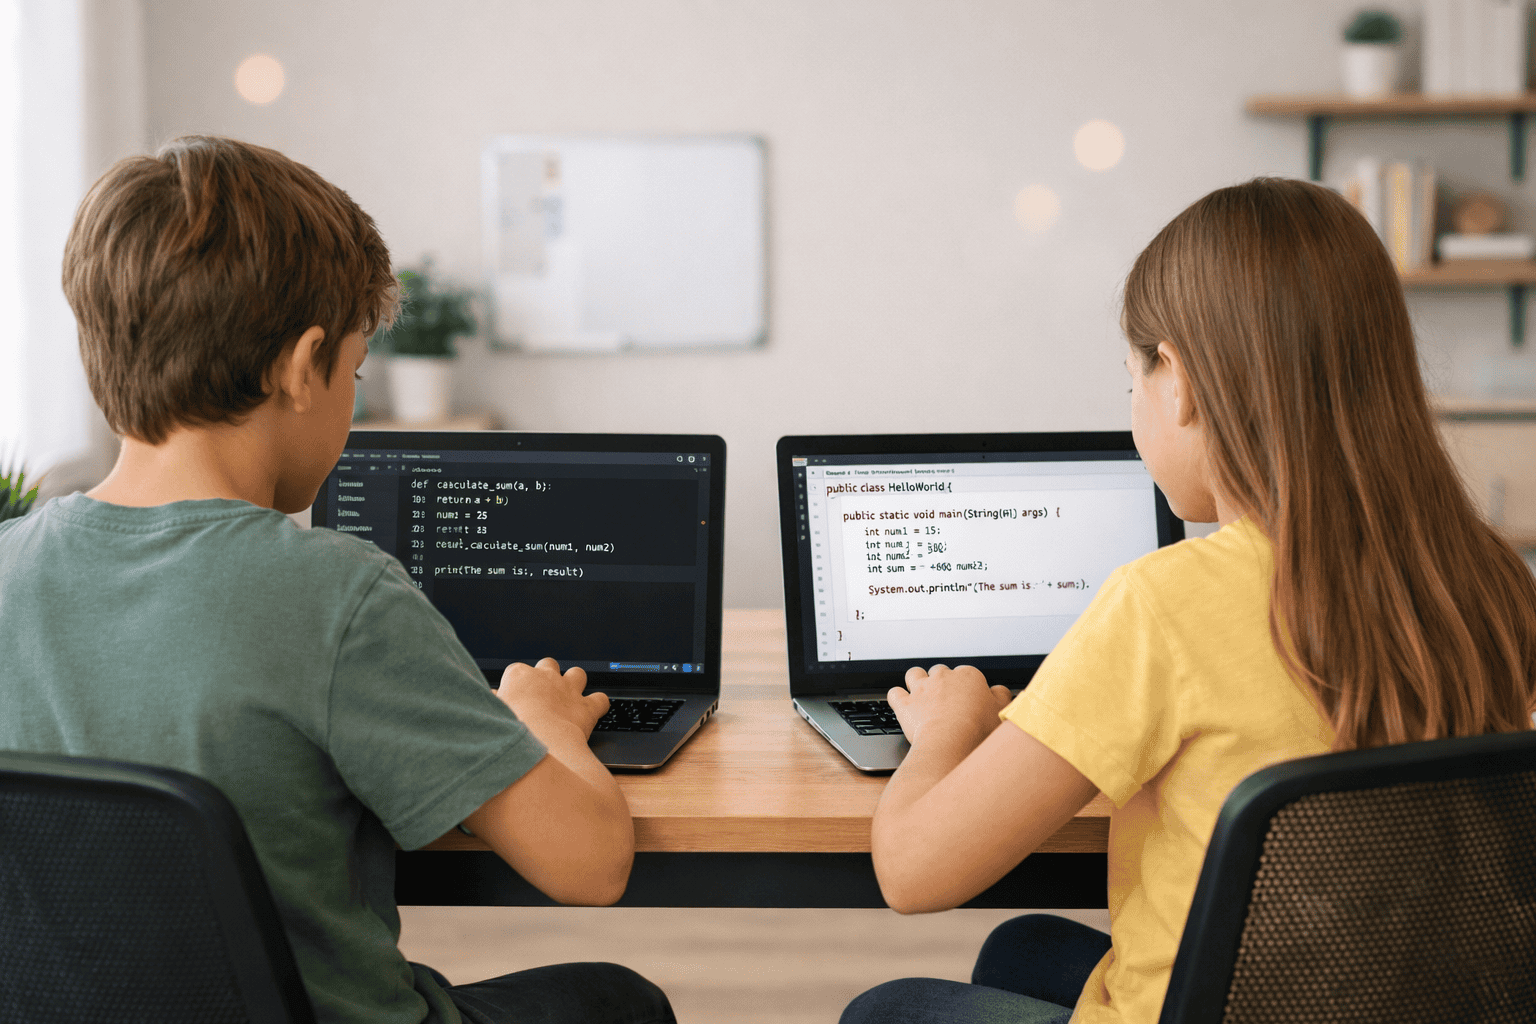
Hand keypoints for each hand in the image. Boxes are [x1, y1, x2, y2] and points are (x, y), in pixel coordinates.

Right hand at [496, 658, 609, 739]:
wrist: (539, 746)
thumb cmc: (511, 731)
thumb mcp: (493, 714)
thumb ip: (493, 702)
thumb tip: (490, 697)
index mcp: (519, 676)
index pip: (517, 671)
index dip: (518, 684)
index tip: (516, 697)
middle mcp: (546, 677)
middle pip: (549, 664)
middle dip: (548, 675)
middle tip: (544, 694)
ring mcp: (569, 690)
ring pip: (577, 673)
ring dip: (575, 683)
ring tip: (569, 698)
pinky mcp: (587, 707)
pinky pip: (600, 699)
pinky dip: (598, 705)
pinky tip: (593, 712)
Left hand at [888, 664, 1012, 750]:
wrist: (952, 742)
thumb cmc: (978, 728)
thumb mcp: (1001, 711)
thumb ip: (1001, 696)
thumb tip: (999, 691)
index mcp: (968, 676)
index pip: (967, 674)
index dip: (967, 687)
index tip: (970, 700)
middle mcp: (943, 677)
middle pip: (940, 672)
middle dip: (942, 682)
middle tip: (947, 700)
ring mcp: (921, 689)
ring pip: (915, 674)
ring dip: (917, 681)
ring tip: (922, 695)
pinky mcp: (905, 704)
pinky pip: (895, 693)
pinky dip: (897, 697)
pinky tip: (903, 704)